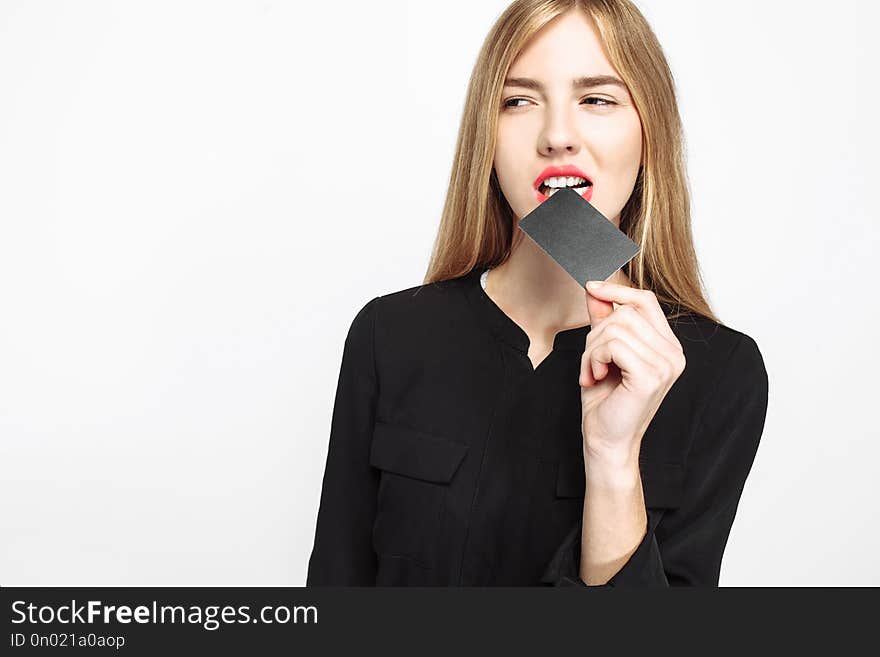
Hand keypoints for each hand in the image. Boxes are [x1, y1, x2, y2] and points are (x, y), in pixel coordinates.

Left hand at [579, 280, 685, 465]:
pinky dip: (594, 359)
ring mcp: (666, 365)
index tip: (591, 287)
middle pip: (625, 313)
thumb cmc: (606, 400)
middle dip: (596, 334)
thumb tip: (595, 289)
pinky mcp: (650, 375)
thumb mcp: (601, 352)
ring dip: (592, 350)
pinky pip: (612, 345)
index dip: (617, 291)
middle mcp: (674, 354)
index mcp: (667, 346)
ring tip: (592, 372)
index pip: (646, 301)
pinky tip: (594, 378)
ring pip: (616, 327)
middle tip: (590, 363)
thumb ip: (603, 320)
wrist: (606, 440)